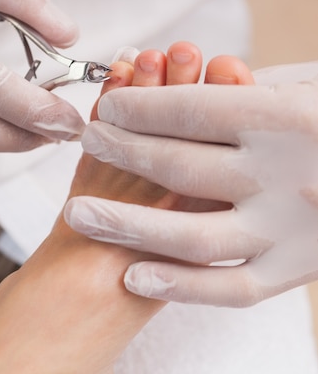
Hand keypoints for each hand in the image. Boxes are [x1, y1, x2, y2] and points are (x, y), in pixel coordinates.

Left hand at [68, 58, 317, 305]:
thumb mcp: (311, 90)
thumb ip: (251, 89)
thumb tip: (187, 85)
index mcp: (286, 120)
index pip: (191, 111)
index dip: (138, 109)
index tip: (106, 108)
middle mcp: (283, 176)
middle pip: (180, 169)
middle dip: (122, 154)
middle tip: (85, 145)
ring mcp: (287, 232)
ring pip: (194, 236)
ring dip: (129, 226)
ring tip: (79, 215)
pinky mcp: (294, 272)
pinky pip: (231, 288)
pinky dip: (181, 286)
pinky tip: (134, 276)